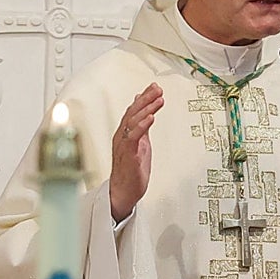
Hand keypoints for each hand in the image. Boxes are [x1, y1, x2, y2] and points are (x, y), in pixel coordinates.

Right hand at [109, 83, 162, 221]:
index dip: (144, 97)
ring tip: (158, 99)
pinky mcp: (128, 156)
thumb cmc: (130, 169)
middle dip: (146, 98)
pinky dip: (142, 126)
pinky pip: (133, 137)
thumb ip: (142, 126)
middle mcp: (122, 136)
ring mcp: (124, 145)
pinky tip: (151, 118)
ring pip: (133, 121)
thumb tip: (145, 111)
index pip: (133, 110)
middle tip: (157, 89)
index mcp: (125, 133)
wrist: (123, 192)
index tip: (154, 86)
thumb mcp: (140, 143)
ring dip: (146, 109)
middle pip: (133, 112)